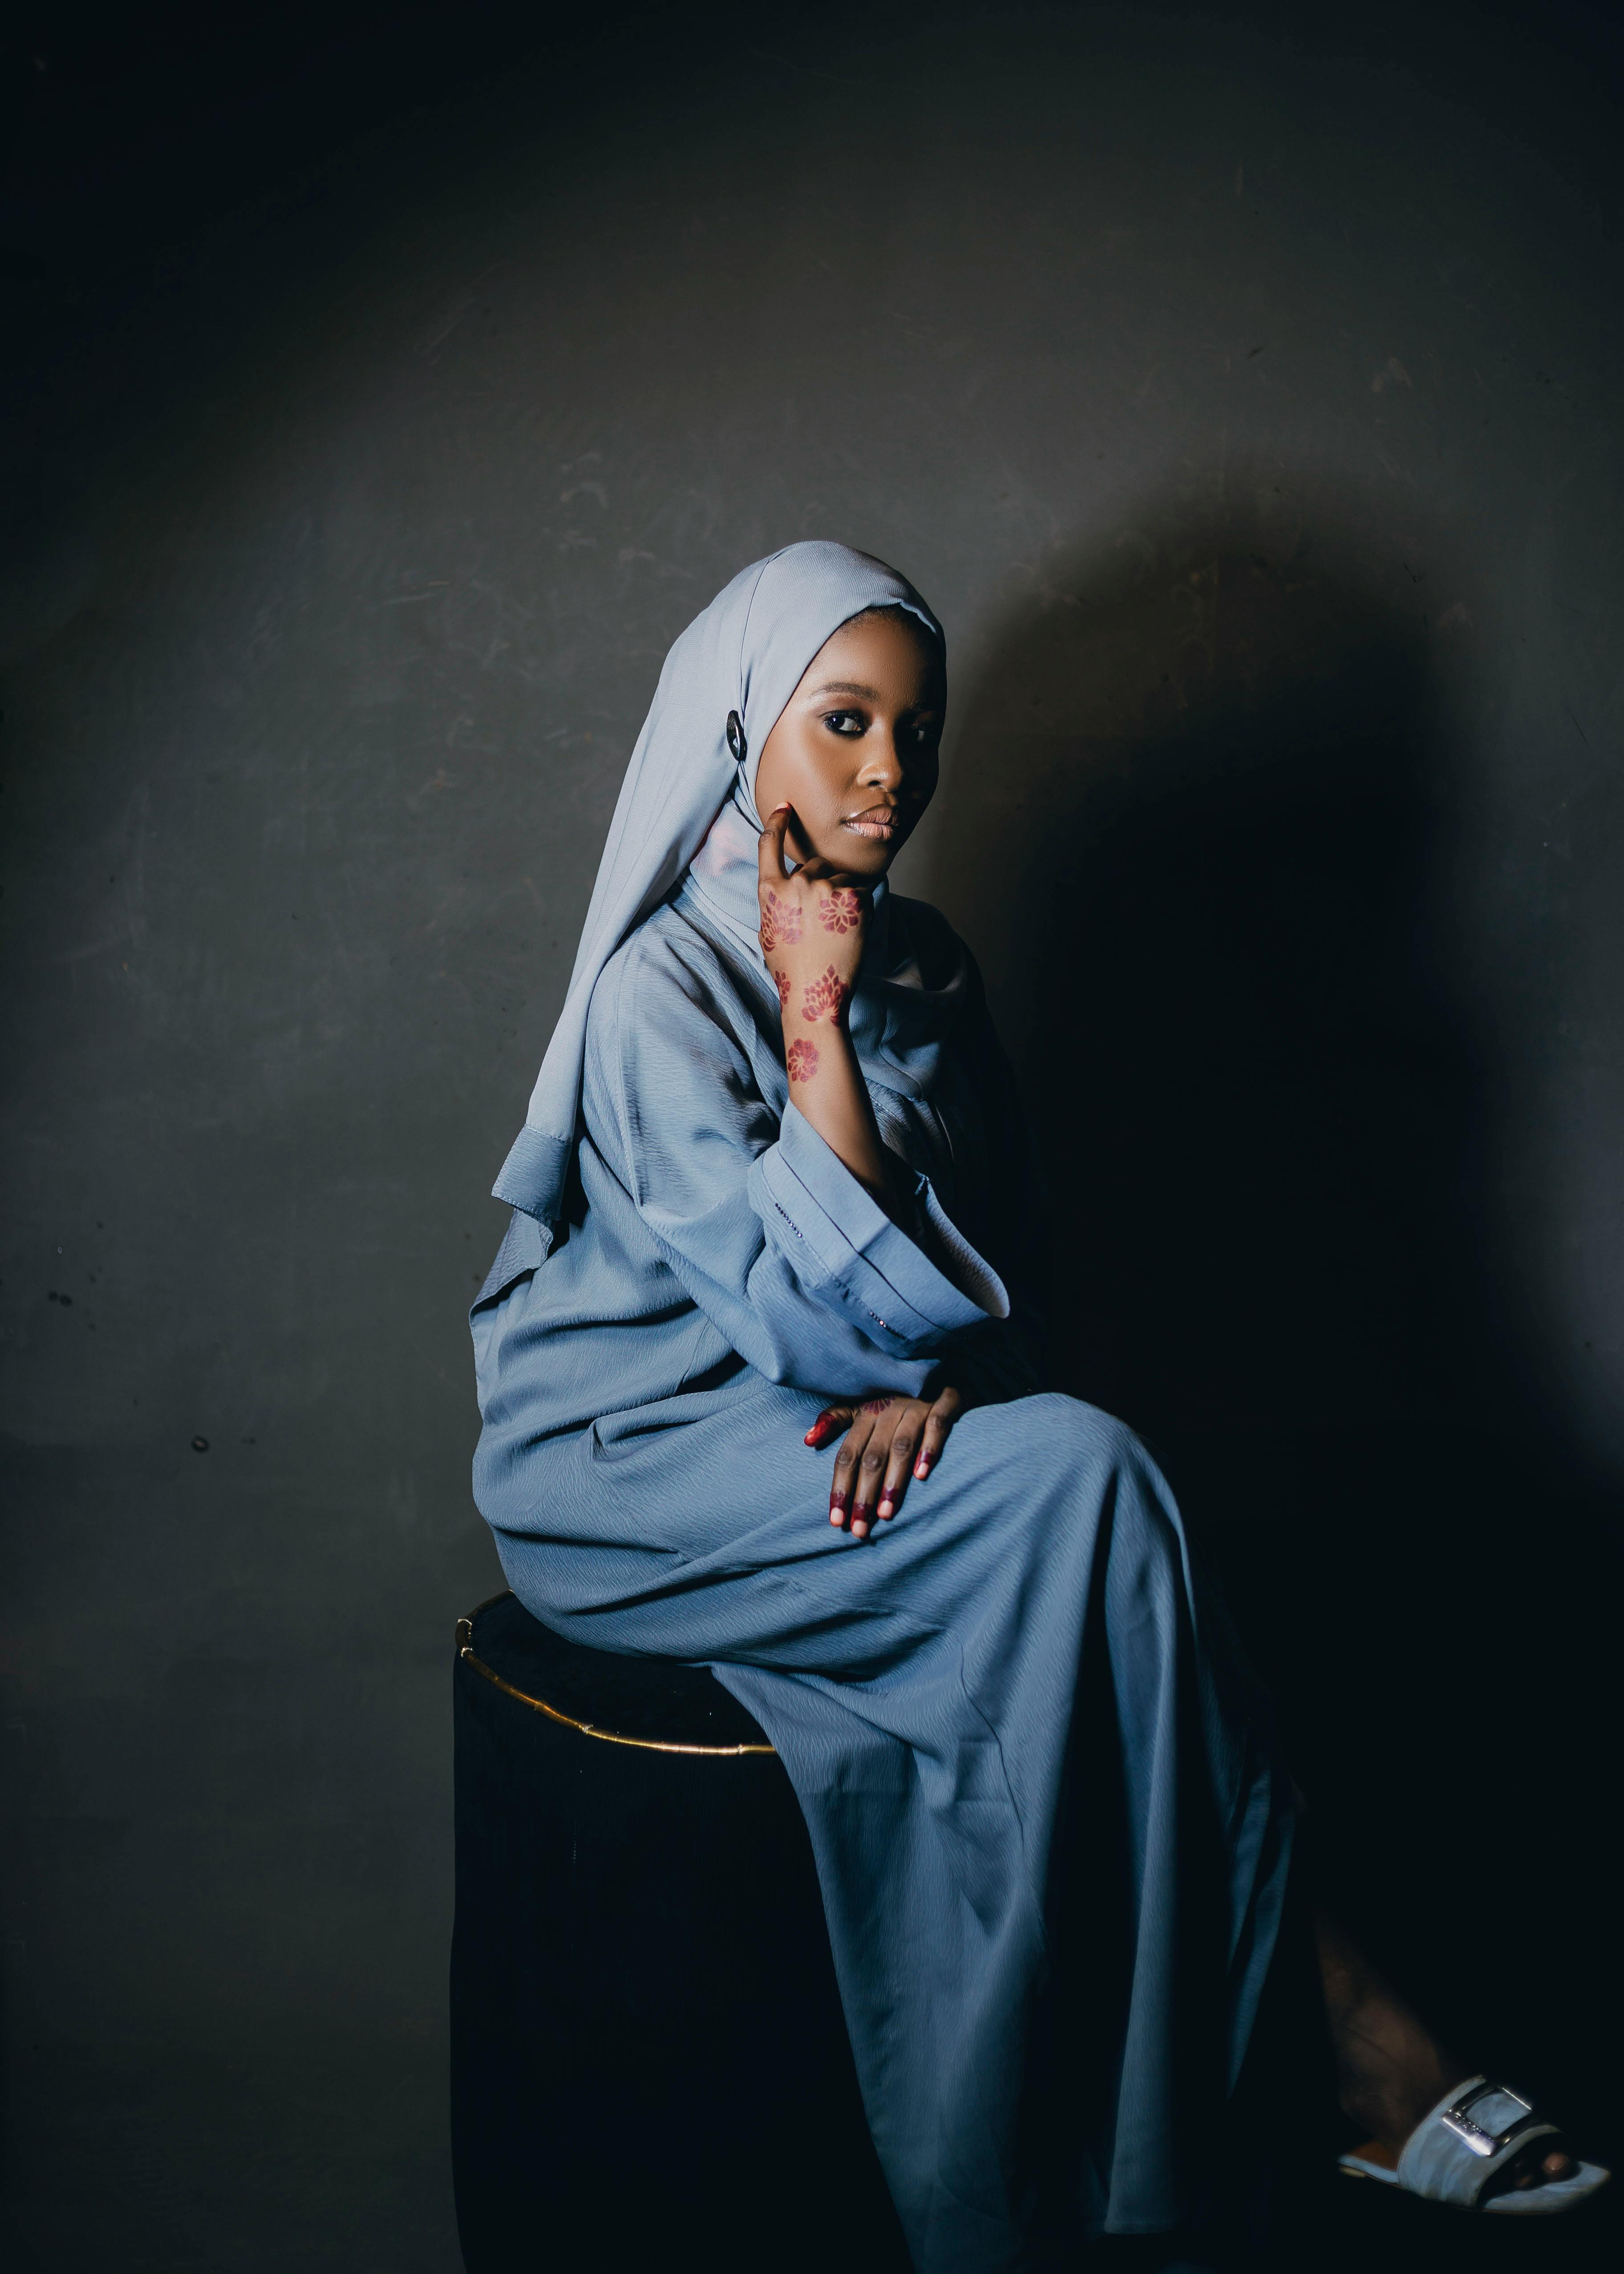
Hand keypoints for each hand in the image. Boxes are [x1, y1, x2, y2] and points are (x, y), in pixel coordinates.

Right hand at [758, 804, 868, 1046]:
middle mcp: (797, 883)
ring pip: (841, 877)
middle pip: (816, 864)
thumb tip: (790, 883)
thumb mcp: (770, 929)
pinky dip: (860, 908)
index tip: (785, 807)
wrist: (814, 993)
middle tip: (822, 921)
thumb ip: (777, 900)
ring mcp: (827, 888)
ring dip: (842, 896)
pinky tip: (849, 931)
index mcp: (770, 891)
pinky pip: (861, 891)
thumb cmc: (790, 968)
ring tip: (835, 931)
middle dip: (822, 883)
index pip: (769, 845)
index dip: (777, 822)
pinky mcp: (855, 897)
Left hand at [805, 1387, 962, 1537]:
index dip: (840, 1487)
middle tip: (859, 1530)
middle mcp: (889, 1408)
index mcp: (867, 1412)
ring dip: (893, 1480)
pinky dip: (930, 1448)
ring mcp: (917, 1404)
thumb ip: (836, 1419)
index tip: (836, 1521)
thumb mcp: (865, 1402)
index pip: (848, 1455)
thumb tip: (807, 1440)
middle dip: (863, 1494)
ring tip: (886, 1513)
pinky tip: (923, 1475)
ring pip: (901, 1445)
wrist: (942, 1364)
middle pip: (871, 1456)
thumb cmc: (899, 1391)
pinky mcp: (947, 1399)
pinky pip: (938, 1423)